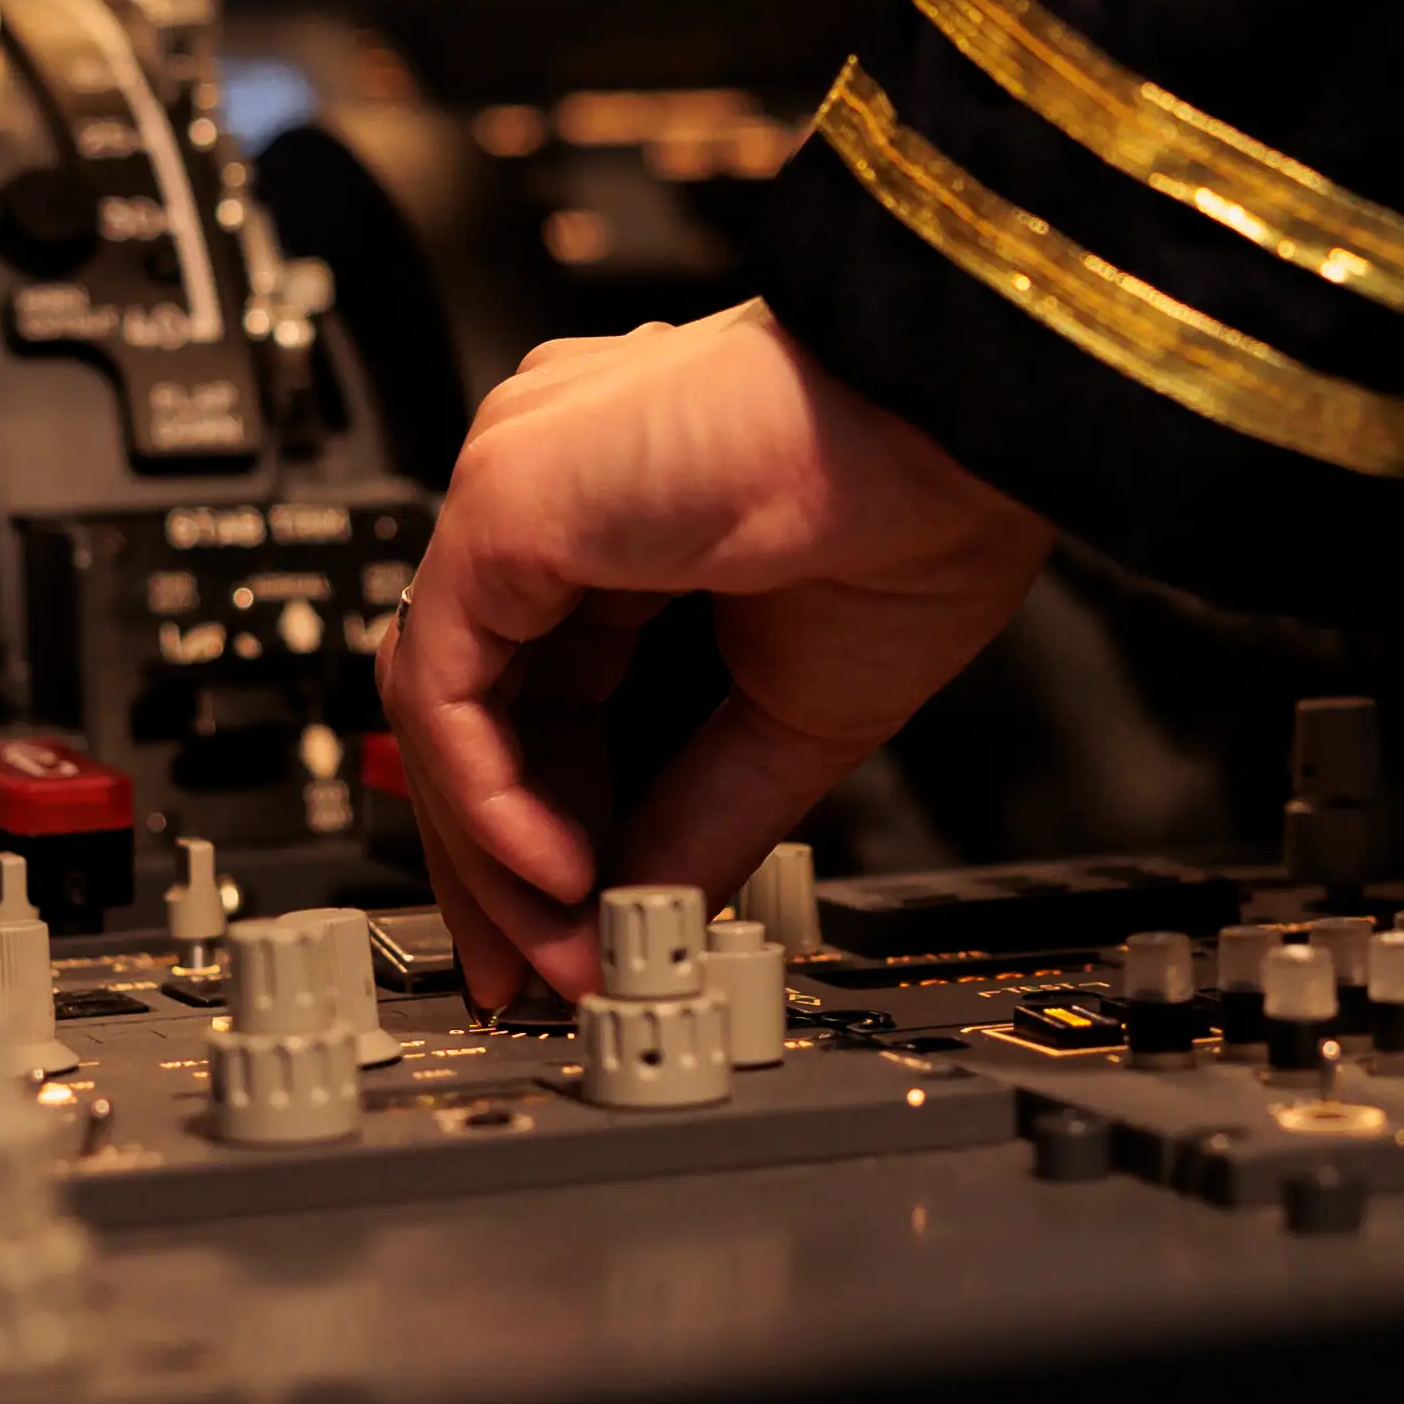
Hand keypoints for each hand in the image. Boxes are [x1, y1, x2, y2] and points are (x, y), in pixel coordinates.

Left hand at [379, 301, 1055, 1008]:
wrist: (964, 427)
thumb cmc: (922, 506)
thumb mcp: (794, 717)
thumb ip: (696, 818)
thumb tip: (637, 920)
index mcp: (624, 523)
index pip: (535, 702)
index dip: (548, 833)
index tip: (576, 939)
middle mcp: (555, 493)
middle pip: (473, 705)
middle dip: (499, 860)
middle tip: (538, 975)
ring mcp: (519, 484)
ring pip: (439, 696)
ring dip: (494, 846)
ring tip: (564, 945)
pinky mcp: (504, 498)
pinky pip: (440, 675)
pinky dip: (485, 794)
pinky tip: (560, 872)